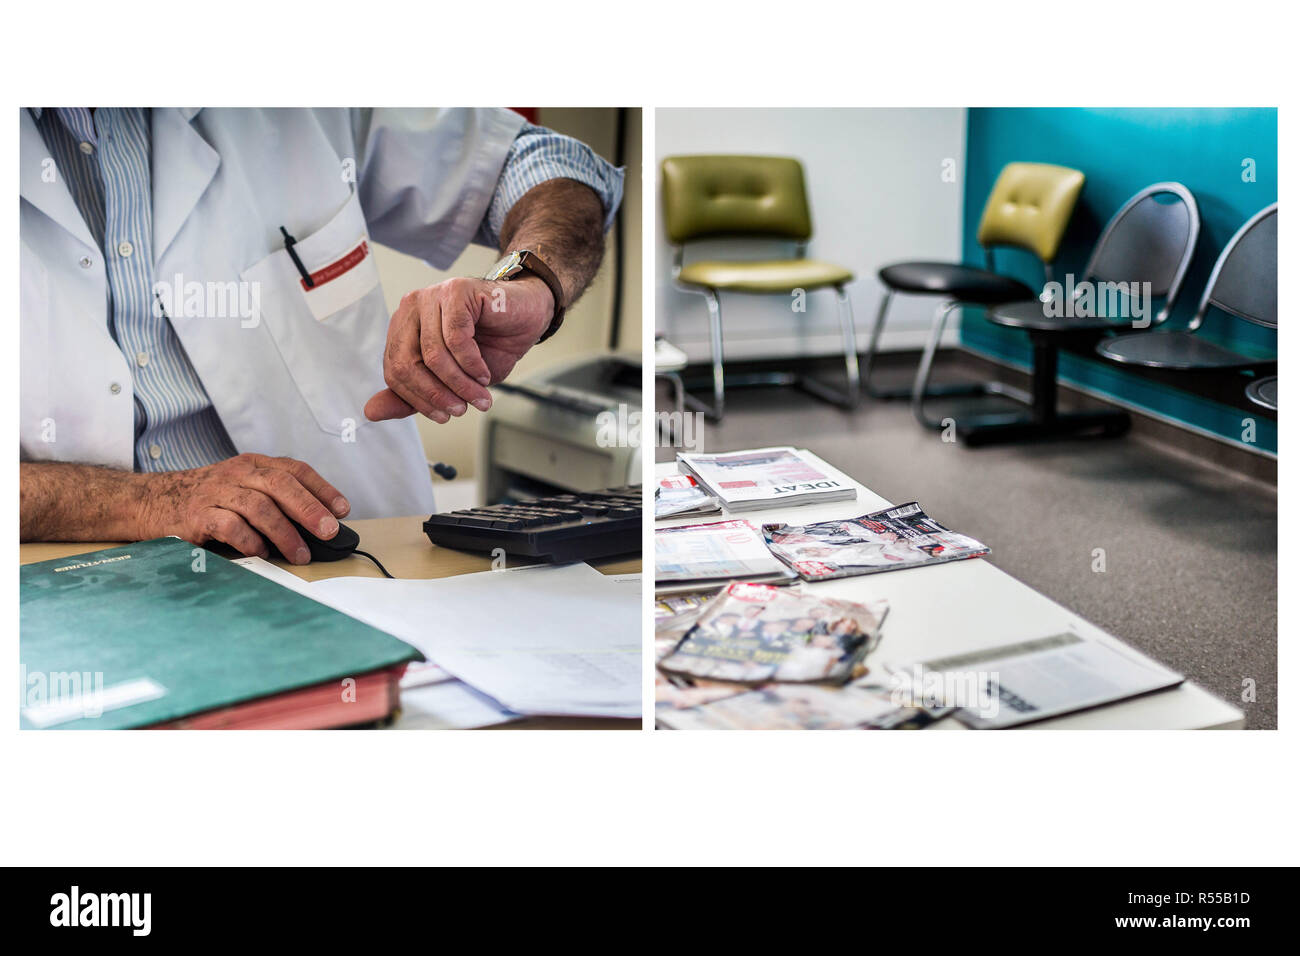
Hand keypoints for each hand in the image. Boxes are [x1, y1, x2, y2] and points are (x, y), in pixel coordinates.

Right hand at [137, 454, 349, 563]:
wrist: (152, 500)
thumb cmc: (209, 498)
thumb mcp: (242, 487)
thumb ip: (276, 498)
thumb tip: (320, 524)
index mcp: (253, 464)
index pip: (295, 470)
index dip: (322, 489)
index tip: (342, 510)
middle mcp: (237, 474)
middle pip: (280, 485)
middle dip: (309, 509)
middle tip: (329, 532)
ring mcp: (216, 493)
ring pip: (259, 507)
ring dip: (285, 533)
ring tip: (301, 554)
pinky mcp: (197, 515)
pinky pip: (229, 526)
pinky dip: (250, 541)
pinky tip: (261, 553)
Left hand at [364, 275, 553, 422]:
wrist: (527, 317)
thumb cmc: (490, 346)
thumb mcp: (450, 380)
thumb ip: (413, 394)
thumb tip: (370, 412)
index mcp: (403, 328)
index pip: (393, 370)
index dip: (416, 398)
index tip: (443, 416)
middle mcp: (411, 308)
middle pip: (406, 362)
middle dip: (435, 394)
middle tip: (461, 410)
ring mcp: (432, 295)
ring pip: (433, 354)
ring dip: (460, 383)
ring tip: (480, 396)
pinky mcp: (456, 291)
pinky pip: (455, 338)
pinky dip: (471, 363)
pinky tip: (483, 373)